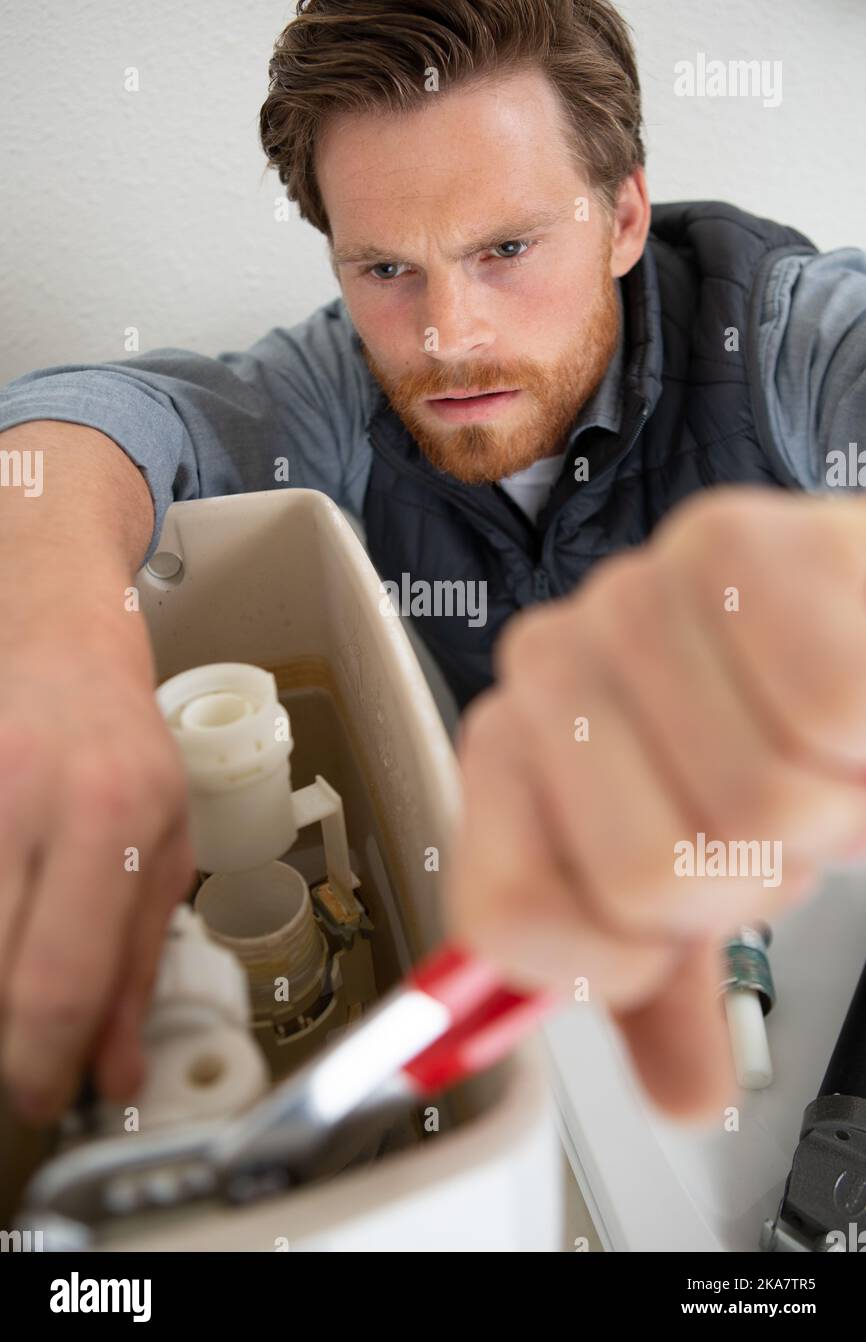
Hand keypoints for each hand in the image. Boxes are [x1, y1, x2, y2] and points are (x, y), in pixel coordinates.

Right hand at [0, 618, 195, 1123]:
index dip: (44, 1065)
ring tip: (23, 971)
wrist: (52, 638)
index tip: (44, 1097)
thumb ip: (139, 962)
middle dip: (8, 1040)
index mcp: (111, 815)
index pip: (63, 979)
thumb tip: (115, 1070)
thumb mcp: (163, 844)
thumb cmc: (118, 744)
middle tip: (27, 1057)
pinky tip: (11, 913)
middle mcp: (24, 800)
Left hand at [444, 487, 865, 1117]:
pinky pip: (828, 711)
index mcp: (510, 759)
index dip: (614, 964)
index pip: (507, 920)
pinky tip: (844, 704)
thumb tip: (681, 1091)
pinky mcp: (730, 545)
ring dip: (826, 810)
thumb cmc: (757, 729)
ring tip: (811, 755)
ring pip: (758, 806)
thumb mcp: (703, 867)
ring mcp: (629, 602)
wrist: (832, 608)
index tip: (666, 940)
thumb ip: (674, 985)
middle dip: (752, 882)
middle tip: (769, 825)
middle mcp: (548, 672)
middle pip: (650, 881)